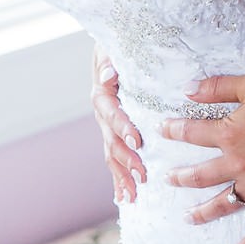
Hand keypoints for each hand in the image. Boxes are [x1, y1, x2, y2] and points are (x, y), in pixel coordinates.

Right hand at [91, 47, 144, 202]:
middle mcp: (102, 114)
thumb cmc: (118, 46)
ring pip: (111, 154)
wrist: (114, 50)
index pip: (111, 113)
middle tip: (142, 175)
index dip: (122, 127)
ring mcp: (107, 126)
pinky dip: (118, 179)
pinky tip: (124, 198)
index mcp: (102, 94)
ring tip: (133, 196)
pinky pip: (115, 158)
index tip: (137, 141)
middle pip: (111, 140)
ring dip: (121, 175)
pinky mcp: (114, 134)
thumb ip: (108, 61)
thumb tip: (107, 76)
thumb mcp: (111, 48)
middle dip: (126, 159)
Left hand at [163, 71, 244, 243]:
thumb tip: (187, 89)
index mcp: (231, 134)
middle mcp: (240, 163)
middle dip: (181, 177)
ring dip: (204, 212)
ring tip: (189, 218)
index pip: (193, 133)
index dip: (175, 130)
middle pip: (201, 175)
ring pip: (224, 203)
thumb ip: (217, 87)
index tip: (162, 130)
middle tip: (168, 180)